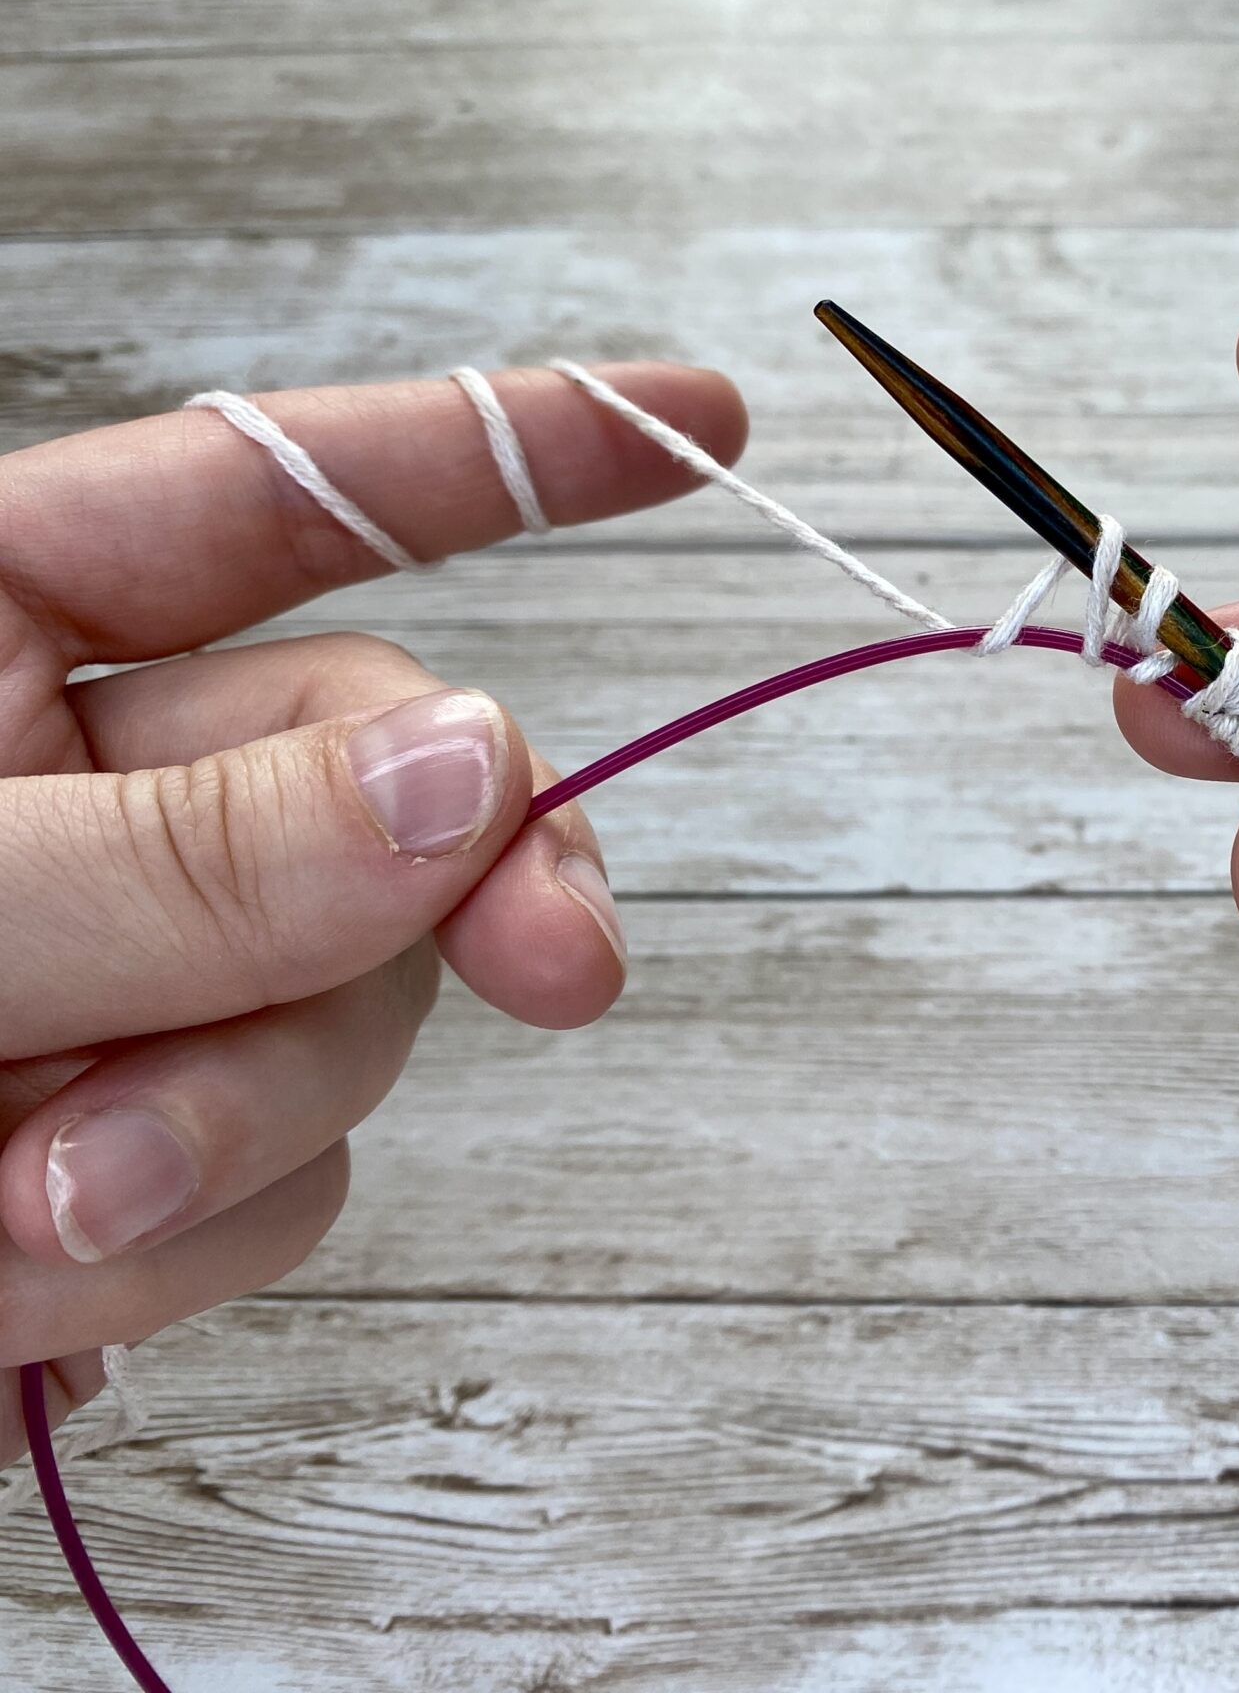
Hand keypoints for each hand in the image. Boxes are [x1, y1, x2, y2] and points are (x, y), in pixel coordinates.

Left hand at [0, 364, 742, 1467]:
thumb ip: (171, 853)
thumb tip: (479, 781)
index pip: (284, 497)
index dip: (509, 448)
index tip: (701, 421)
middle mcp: (71, 795)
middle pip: (382, 799)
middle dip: (445, 903)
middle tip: (561, 974)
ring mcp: (105, 989)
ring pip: (339, 1024)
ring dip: (221, 1137)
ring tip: (18, 1211)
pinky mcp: (102, 1164)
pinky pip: (254, 1198)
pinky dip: (155, 1260)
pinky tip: (7, 1285)